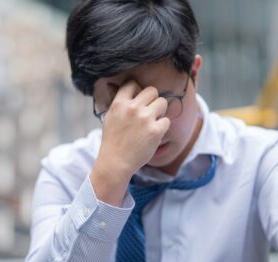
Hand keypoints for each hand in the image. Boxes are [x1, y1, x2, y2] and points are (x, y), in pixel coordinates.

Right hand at [91, 81, 169, 205]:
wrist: (116, 162)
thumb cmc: (113, 141)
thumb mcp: (110, 117)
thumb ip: (120, 103)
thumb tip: (132, 90)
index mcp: (119, 103)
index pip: (132, 83)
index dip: (138, 90)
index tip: (138, 100)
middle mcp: (133, 108)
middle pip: (152, 90)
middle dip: (152, 100)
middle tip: (148, 112)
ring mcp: (145, 119)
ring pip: (163, 102)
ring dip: (159, 112)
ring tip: (152, 122)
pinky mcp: (155, 131)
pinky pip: (167, 120)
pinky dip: (162, 127)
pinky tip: (153, 134)